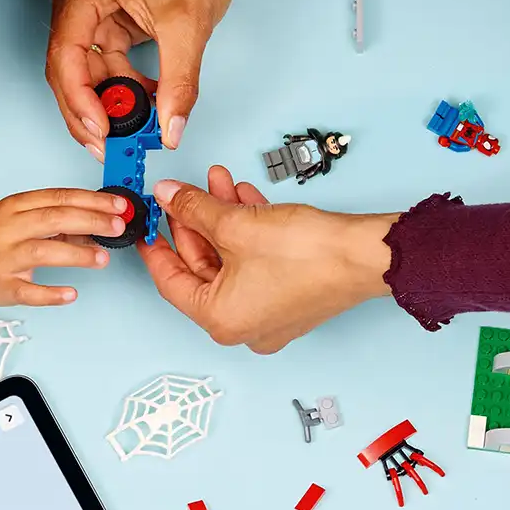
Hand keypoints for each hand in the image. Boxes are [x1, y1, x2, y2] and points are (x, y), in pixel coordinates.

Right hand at [0, 190, 131, 305]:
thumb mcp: (21, 217)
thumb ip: (57, 220)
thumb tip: (99, 225)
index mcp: (16, 206)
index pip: (59, 198)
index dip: (92, 201)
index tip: (119, 205)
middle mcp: (9, 228)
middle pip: (54, 219)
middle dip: (90, 221)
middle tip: (118, 226)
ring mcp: (3, 257)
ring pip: (42, 251)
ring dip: (76, 254)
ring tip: (102, 258)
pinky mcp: (0, 286)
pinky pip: (27, 292)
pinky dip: (50, 294)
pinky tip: (71, 294)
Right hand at [46, 0, 275, 156]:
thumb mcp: (188, 27)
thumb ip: (178, 82)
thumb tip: (170, 128)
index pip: (65, 55)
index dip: (78, 98)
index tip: (101, 129)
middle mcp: (80, 2)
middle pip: (69, 69)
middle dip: (88, 110)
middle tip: (108, 145)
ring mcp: (94, 14)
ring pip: (88, 71)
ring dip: (110, 103)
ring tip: (134, 130)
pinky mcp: (112, 23)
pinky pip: (108, 64)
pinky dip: (125, 88)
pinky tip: (146, 104)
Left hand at [137, 166, 395, 352]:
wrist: (364, 255)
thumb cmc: (308, 255)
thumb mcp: (235, 223)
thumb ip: (194, 209)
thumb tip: (170, 197)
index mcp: (220, 320)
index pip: (170, 281)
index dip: (155, 246)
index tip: (146, 225)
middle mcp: (243, 326)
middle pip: (202, 267)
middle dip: (195, 222)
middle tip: (183, 193)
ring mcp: (268, 314)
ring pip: (231, 260)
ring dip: (222, 219)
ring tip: (218, 183)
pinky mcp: (290, 296)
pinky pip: (255, 262)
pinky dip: (247, 231)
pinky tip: (245, 199)